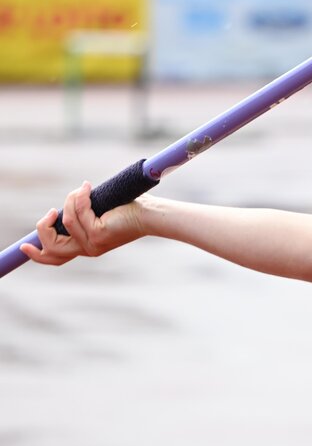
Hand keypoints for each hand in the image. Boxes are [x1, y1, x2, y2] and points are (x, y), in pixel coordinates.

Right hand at [21, 181, 146, 265]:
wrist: (152, 214)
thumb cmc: (132, 209)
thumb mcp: (100, 213)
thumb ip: (83, 213)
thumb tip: (69, 202)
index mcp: (87, 246)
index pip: (56, 258)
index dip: (37, 255)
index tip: (24, 248)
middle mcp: (88, 249)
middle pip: (52, 248)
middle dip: (44, 229)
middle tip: (51, 212)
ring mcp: (93, 244)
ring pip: (65, 221)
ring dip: (70, 201)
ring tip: (83, 190)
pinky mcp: (98, 233)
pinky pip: (79, 213)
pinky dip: (80, 197)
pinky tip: (88, 188)